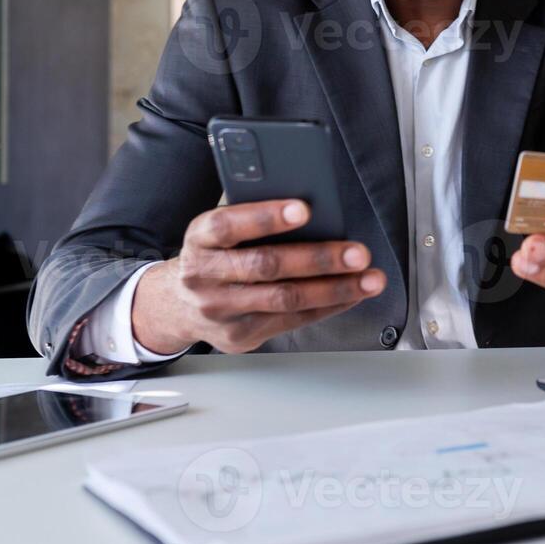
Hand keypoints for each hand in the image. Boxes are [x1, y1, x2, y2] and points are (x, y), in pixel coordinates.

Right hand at [132, 200, 385, 354]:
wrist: (176, 306)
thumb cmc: (212, 256)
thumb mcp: (217, 231)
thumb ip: (251, 219)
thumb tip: (311, 207)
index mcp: (199, 240)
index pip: (228, 225)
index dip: (265, 217)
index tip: (303, 209)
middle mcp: (205, 277)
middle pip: (266, 267)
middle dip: (319, 258)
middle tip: (357, 252)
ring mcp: (222, 311)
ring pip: (284, 299)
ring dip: (335, 289)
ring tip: (368, 278)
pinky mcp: (240, 336)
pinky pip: (292, 321)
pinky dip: (328, 306)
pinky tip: (351, 294)